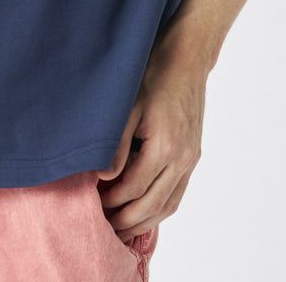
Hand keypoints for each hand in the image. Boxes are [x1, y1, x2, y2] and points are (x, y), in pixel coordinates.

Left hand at [94, 43, 206, 243]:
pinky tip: (144, 210)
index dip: (111, 200)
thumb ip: (116, 144)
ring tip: (121, 227)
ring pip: (168, 204)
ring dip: (144, 220)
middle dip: (126, 219)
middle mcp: (182, 158)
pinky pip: (178, 193)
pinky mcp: (193, 155)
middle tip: (103, 227)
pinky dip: (161, 208)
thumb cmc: (152, 75)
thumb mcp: (127, 106)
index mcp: (164, 146)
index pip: (133, 188)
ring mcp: (190, 159)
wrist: (186, 59)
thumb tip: (103, 177)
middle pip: (151, 204)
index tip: (92, 204)